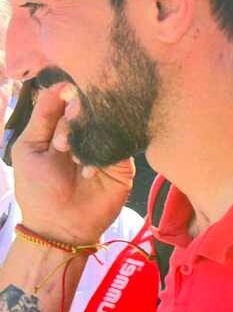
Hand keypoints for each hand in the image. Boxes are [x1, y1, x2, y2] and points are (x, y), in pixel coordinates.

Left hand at [11, 82, 132, 244]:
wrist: (58, 227)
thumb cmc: (37, 188)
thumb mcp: (29, 148)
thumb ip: (43, 117)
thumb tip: (63, 85)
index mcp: (63, 127)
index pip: (70, 99)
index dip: (67, 96)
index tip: (63, 101)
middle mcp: (87, 133)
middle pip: (91, 108)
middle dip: (76, 117)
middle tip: (63, 141)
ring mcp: (106, 147)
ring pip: (107, 125)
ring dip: (88, 137)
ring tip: (72, 158)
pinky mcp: (123, 164)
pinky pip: (121, 146)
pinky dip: (103, 154)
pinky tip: (88, 170)